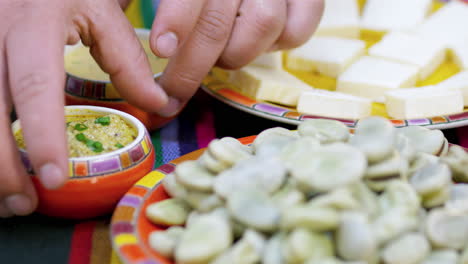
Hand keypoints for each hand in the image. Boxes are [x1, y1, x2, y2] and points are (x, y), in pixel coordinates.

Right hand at [0, 0, 170, 216]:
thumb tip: (159, 105)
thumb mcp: (101, 12)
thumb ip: (127, 60)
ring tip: (11, 200)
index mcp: (33, 25)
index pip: (35, 87)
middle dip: (2, 166)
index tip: (54, 179)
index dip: (43, 135)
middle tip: (26, 204)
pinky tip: (3, 168)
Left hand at [150, 0, 323, 112]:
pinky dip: (277, 45)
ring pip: (262, 27)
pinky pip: (297, 32)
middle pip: (219, 21)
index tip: (162, 50)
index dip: (177, 20)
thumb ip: (152, 5)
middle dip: (191, 67)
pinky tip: (260, 41)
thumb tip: (140, 32)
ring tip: (223, 54)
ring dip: (236, 53)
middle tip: (173, 92)